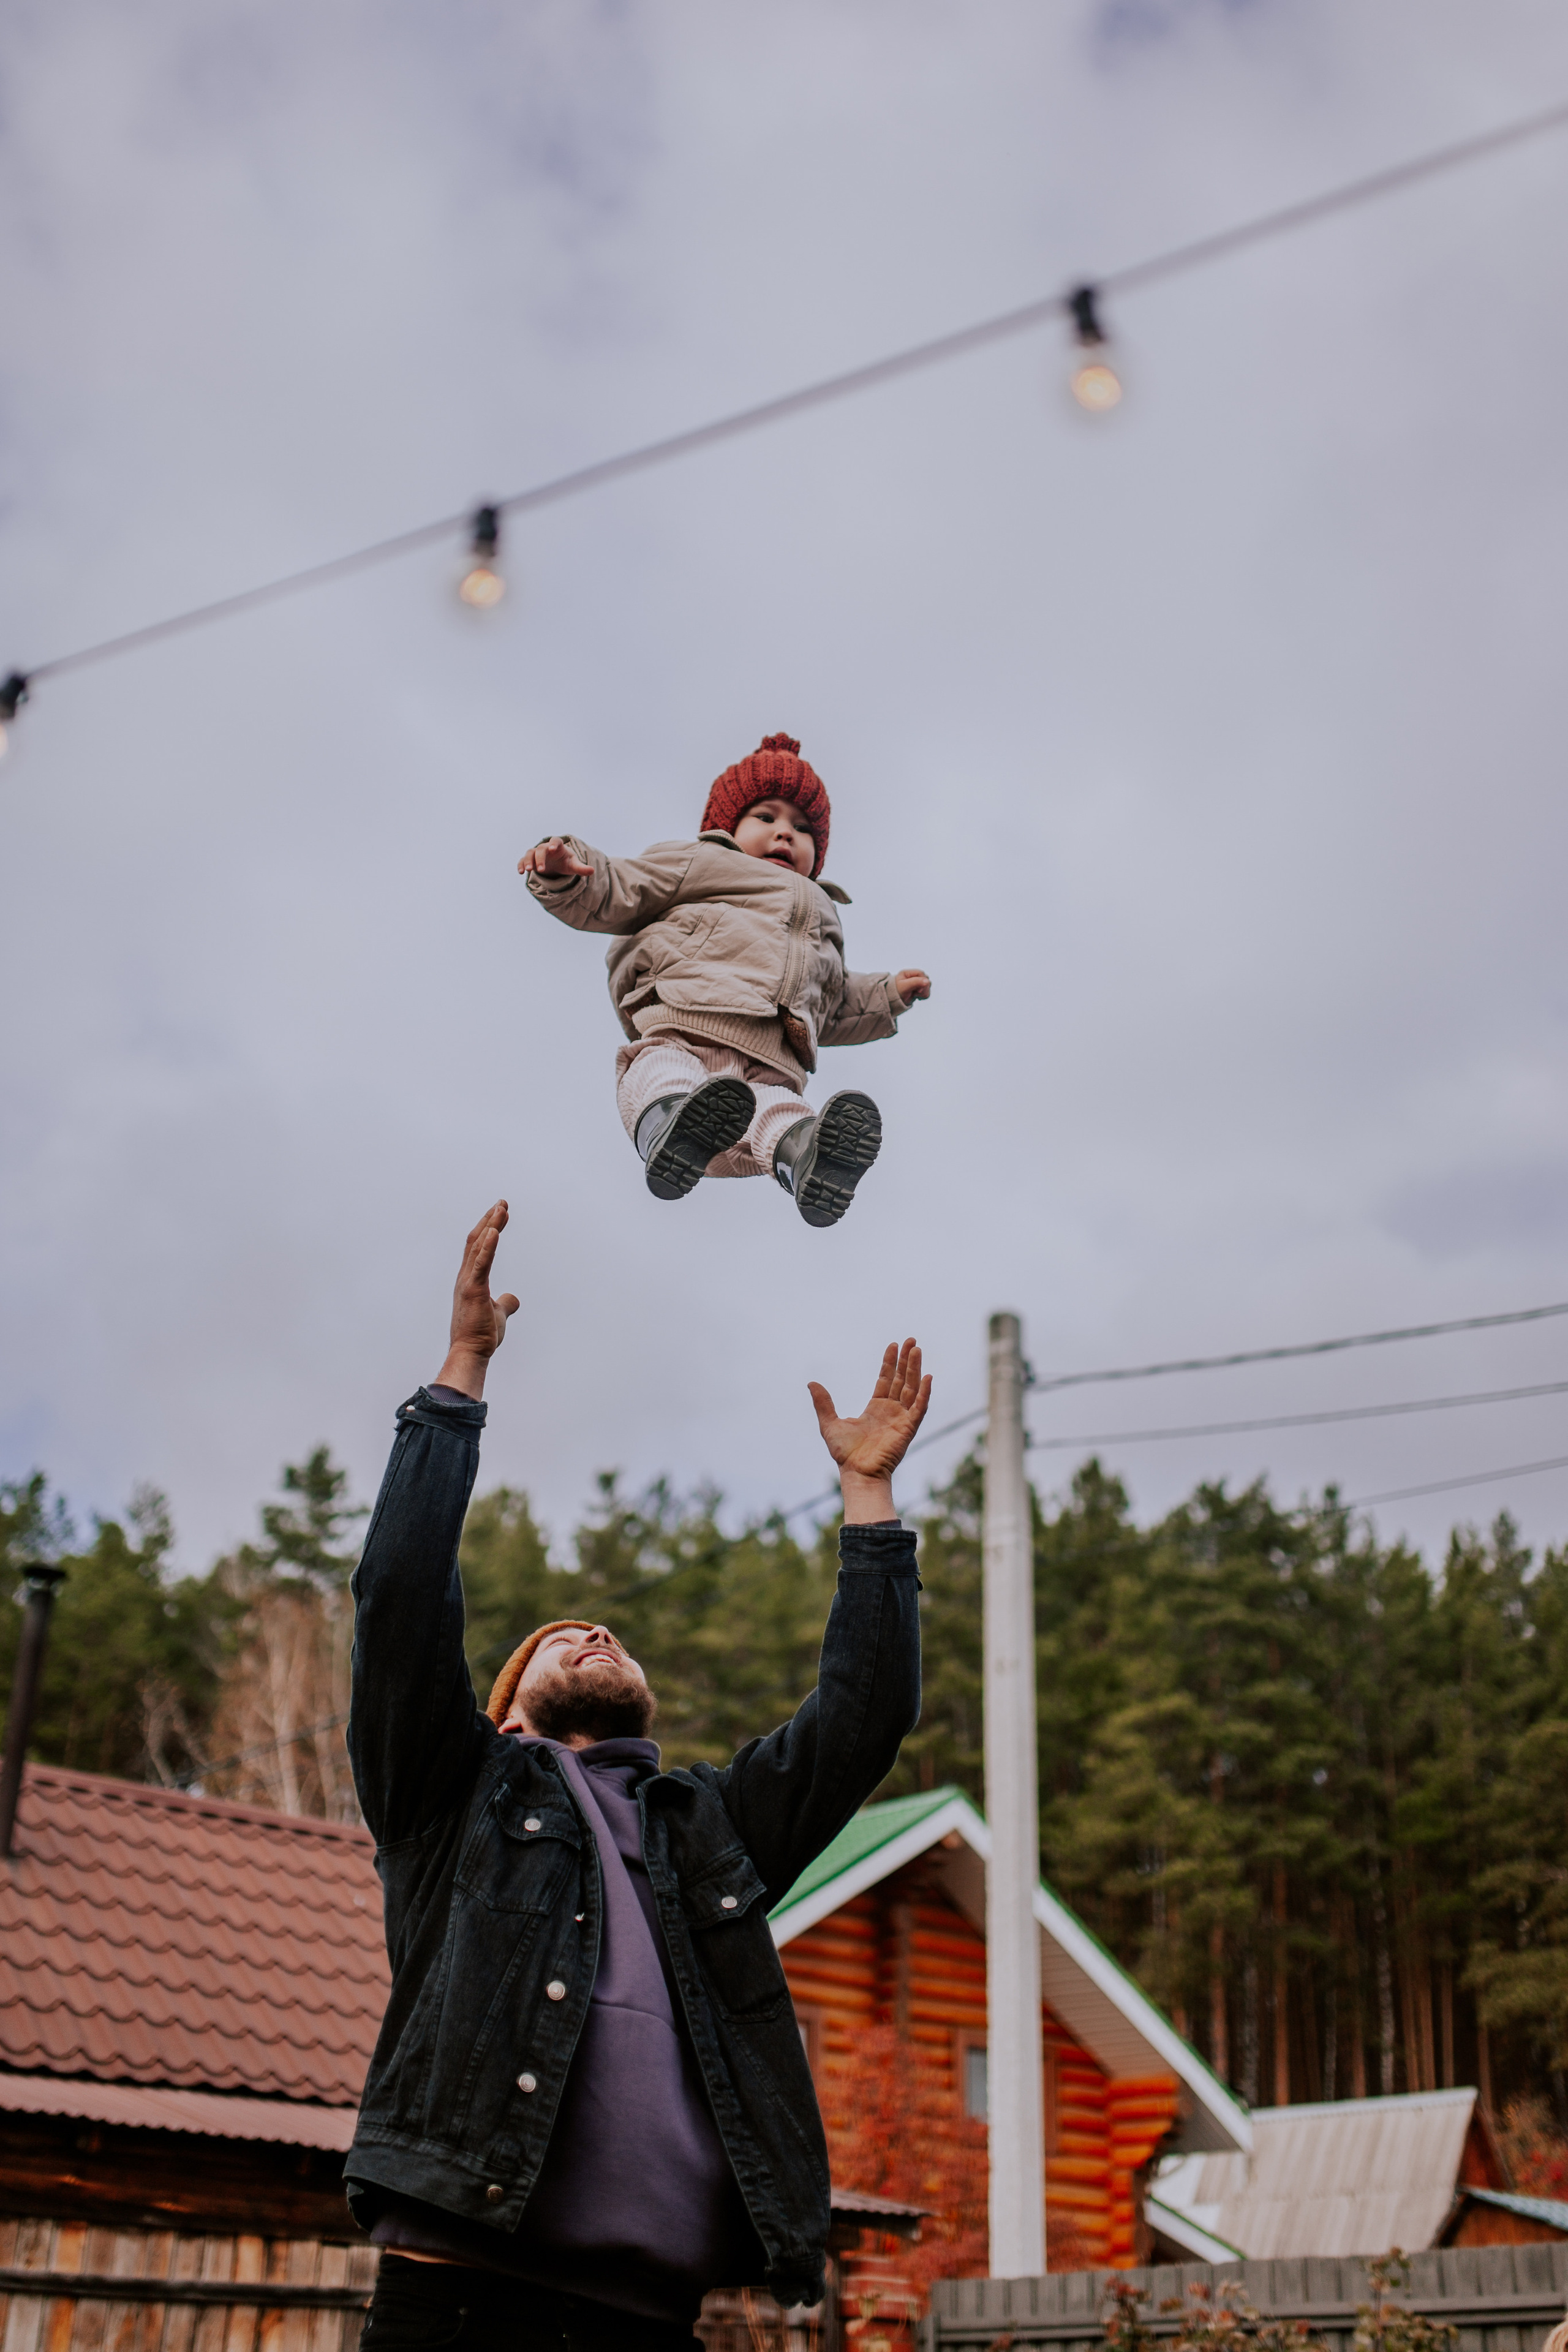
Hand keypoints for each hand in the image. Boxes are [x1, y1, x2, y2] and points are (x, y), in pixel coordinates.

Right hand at [433, 1202, 520, 1400]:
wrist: (471, 1352)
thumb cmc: (481, 1335)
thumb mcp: (498, 1314)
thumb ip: (505, 1304)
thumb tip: (513, 1299)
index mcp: (470, 1280)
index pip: (478, 1248)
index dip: (489, 1228)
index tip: (500, 1213)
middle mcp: (465, 1277)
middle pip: (477, 1240)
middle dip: (490, 1220)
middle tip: (503, 1203)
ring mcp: (467, 1282)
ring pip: (478, 1246)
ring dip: (491, 1225)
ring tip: (502, 1208)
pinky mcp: (473, 1290)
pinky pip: (482, 1263)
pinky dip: (488, 1245)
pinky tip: (496, 1230)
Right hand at [518, 836, 593, 880]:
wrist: (557, 863)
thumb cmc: (566, 862)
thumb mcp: (574, 865)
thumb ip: (581, 868)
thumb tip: (592, 871)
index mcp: (557, 846)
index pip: (555, 841)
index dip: (553, 843)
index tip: (553, 849)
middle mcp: (545, 848)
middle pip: (540, 849)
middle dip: (539, 859)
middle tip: (540, 870)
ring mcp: (536, 854)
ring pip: (529, 853)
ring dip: (527, 861)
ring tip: (528, 871)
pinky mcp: (530, 861)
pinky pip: (522, 860)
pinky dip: (520, 865)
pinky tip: (521, 872)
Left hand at [808, 1339, 931, 1523]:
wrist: (856, 1472)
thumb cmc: (845, 1454)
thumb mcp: (830, 1423)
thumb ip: (823, 1403)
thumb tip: (811, 1383)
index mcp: (875, 1409)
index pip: (886, 1380)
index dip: (889, 1363)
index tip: (893, 1345)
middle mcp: (891, 1411)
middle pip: (901, 1380)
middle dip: (906, 1360)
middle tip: (911, 1340)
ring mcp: (901, 1419)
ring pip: (911, 1388)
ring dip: (915, 1369)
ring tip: (917, 1349)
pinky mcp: (908, 1428)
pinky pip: (919, 1408)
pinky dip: (924, 1393)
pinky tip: (927, 1377)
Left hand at [894, 969, 929, 1006]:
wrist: (892, 1002)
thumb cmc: (895, 993)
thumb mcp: (904, 986)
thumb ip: (915, 982)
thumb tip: (927, 981)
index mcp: (908, 973)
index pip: (921, 973)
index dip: (922, 981)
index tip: (918, 990)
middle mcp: (913, 977)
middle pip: (926, 979)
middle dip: (923, 988)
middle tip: (916, 993)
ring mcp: (916, 984)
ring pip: (928, 985)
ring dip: (924, 992)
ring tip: (915, 995)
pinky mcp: (918, 990)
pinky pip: (927, 991)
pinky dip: (924, 995)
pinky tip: (917, 997)